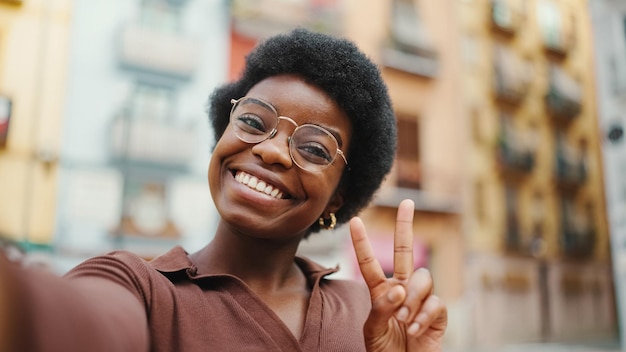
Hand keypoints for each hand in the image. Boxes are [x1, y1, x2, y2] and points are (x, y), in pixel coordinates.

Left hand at [350, 199, 446, 351]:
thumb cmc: (385, 350)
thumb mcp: (373, 330)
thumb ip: (382, 308)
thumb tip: (398, 288)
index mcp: (380, 292)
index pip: (370, 263)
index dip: (362, 243)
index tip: (355, 221)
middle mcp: (401, 289)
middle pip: (405, 251)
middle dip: (406, 226)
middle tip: (407, 202)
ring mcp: (420, 299)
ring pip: (421, 278)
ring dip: (411, 299)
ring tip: (403, 321)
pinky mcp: (438, 313)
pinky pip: (435, 302)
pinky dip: (423, 316)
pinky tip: (415, 330)